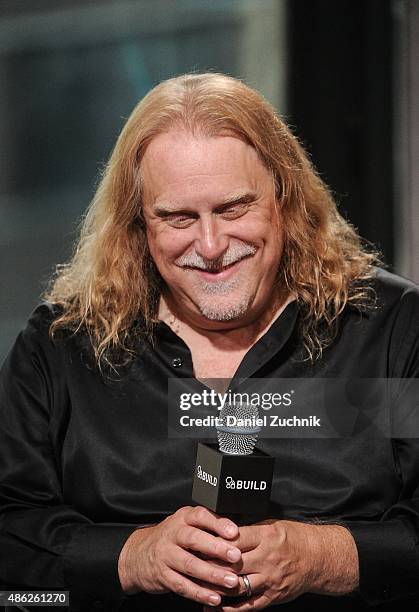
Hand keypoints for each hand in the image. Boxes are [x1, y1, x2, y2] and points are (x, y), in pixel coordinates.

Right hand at [118, 506, 241, 606]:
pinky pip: (182, 585)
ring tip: (231, 581)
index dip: (217, 523)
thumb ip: (207, 525)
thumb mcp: (185, 523)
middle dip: (216, 548)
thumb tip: (237, 532)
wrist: (138, 554)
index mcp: (183, 518)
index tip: (235, 532)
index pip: (200, 516)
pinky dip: (199, 593)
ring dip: (212, 574)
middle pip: (194, 539)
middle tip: (236, 556)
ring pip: (189, 564)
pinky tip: (214, 597)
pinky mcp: (162, 575)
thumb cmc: (172, 537)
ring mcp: (166, 555)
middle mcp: (173, 534)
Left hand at [203, 519, 358, 610]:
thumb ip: (249, 530)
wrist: (317, 558)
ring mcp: (269, 580)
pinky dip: (229, 609)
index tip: (197, 542)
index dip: (214, 541)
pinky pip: (248, 606)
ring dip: (214, 587)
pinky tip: (213, 608)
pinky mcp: (272, 596)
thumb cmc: (293, 538)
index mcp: (266, 536)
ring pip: (236, 586)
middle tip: (190, 563)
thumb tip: (223, 529)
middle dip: (209, 564)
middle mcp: (267, 558)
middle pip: (231, 563)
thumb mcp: (272, 525)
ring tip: (196, 586)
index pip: (234, 539)